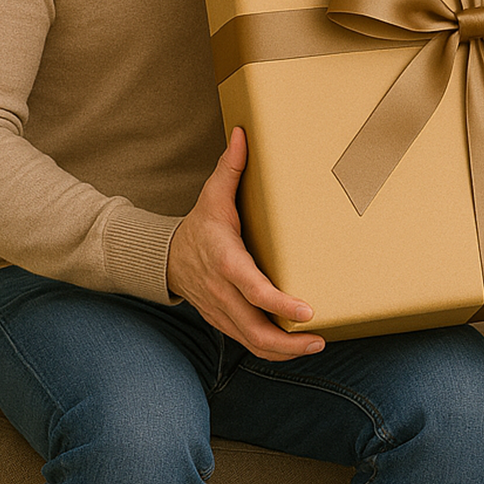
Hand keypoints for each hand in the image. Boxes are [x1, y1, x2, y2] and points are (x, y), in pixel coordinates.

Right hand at [167, 128, 325, 361]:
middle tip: (320, 340)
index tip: (307, 311)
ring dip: (283, 351)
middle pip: (255, 329)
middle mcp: (222, 293)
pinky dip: (270, 349)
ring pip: (251, 342)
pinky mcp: (222, 321)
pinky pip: (247, 342)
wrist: (162, 257)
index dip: (280, 304)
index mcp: (225, 262)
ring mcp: (221, 311)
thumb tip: (242, 133)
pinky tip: (295, 347)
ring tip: (316, 346)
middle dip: (288, 342)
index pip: (254, 291)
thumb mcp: (212, 195)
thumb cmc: (198, 225)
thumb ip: (231, 167)